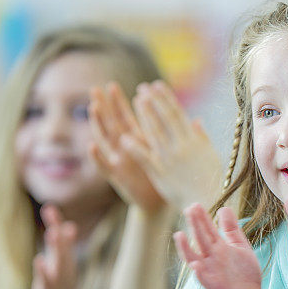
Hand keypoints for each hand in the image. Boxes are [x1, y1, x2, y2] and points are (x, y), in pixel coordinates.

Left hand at [32, 205, 84, 288]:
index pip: (61, 237)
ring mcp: (59, 279)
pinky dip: (44, 270)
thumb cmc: (62, 286)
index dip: (56, 222)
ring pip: (59, 260)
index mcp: (65, 258)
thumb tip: (70, 226)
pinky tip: (39, 260)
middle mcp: (64, 266)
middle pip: (61, 244)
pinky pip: (47, 280)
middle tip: (51, 211)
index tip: (49, 207)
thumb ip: (65, 245)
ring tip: (52, 232)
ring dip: (57, 247)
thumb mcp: (64, 264)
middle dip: (57, 228)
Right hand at [89, 82, 164, 211]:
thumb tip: (196, 119)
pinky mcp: (117, 177)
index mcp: (137, 141)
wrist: (157, 203)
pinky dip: (97, 157)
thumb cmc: (165, 176)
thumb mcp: (168, 153)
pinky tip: (91, 145)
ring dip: (98, 125)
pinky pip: (104, 166)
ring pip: (105, 140)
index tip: (112, 85)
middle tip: (95, 89)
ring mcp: (119, 162)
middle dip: (104, 107)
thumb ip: (177, 136)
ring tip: (93, 108)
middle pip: (111, 124)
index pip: (125, 117)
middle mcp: (124, 149)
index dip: (118, 102)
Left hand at [133, 81, 221, 208]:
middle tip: (142, 88)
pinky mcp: (160, 173)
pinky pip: (145, 157)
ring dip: (145, 115)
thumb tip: (196, 121)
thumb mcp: (211, 155)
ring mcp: (170, 159)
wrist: (207, 201)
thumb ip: (202, 137)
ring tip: (136, 101)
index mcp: (194, 141)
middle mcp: (181, 146)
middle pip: (164, 118)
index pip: (177, 114)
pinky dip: (135, 147)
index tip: (157, 85)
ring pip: (154, 132)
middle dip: (153, 101)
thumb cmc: (211, 180)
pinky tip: (125, 137)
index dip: (166, 98)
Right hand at [173, 204, 260, 288]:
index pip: (207, 230)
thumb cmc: (244, 272)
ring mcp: (211, 272)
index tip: (195, 205)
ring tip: (179, 235)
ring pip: (194, 259)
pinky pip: (204, 280)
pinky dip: (199, 274)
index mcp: (218, 248)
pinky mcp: (215, 287)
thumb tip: (223, 208)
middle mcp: (211, 258)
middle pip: (200, 239)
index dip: (202, 218)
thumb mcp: (240, 246)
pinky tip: (195, 266)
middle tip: (190, 209)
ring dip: (186, 248)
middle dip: (195, 225)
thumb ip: (231, 229)